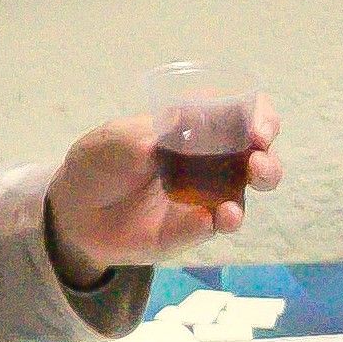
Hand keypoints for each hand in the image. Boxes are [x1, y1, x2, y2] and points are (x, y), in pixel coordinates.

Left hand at [48, 105, 285, 272]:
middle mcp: (209, 160)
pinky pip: (218, 222)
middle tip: (258, 162)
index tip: (257, 128)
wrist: (75, 214)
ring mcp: (205, 196)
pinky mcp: (194, 228)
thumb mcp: (117, 139)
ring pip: (246, 191)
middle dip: (267, 157)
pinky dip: (224, 218)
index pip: (241, 113)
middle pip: (257, 154)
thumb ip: (151, 132)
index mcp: (195, 127)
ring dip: (256, 185)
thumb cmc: (99, 164)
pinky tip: (219, 217)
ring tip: (245, 190)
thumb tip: (182, 122)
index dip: (260, 116)